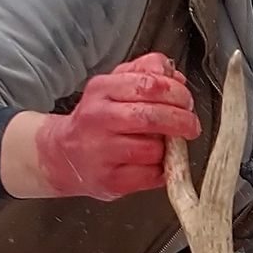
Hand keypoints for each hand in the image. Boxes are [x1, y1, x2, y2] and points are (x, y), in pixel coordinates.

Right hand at [4, 52, 200, 199]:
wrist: (61, 155)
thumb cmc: (98, 118)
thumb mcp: (115, 84)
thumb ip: (147, 71)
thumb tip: (176, 77)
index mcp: (102, 89)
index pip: (149, 84)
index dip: (177, 92)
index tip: (186, 101)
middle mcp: (98, 119)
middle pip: (152, 117)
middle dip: (181, 120)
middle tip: (191, 125)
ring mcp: (102, 152)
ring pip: (153, 148)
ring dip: (170, 147)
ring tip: (166, 143)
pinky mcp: (109, 180)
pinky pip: (151, 175)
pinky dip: (162, 169)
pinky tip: (156, 162)